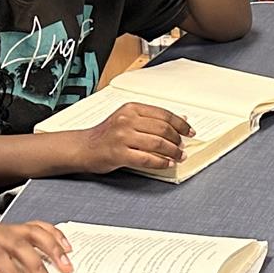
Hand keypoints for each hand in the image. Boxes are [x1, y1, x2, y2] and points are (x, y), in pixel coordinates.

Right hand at [71, 102, 194, 173]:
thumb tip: (179, 120)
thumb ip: (151, 119)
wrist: (83, 147)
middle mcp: (126, 120)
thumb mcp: (127, 119)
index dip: (180, 124)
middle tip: (182, 147)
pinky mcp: (119, 154)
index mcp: (131, 108)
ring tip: (178, 156)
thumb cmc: (105, 134)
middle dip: (177, 140)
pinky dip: (161, 162)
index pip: (163, 114)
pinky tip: (166, 164)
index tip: (189, 131)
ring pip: (157, 144)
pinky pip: (147, 159)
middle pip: (162, 129)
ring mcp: (122, 137)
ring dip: (173, 152)